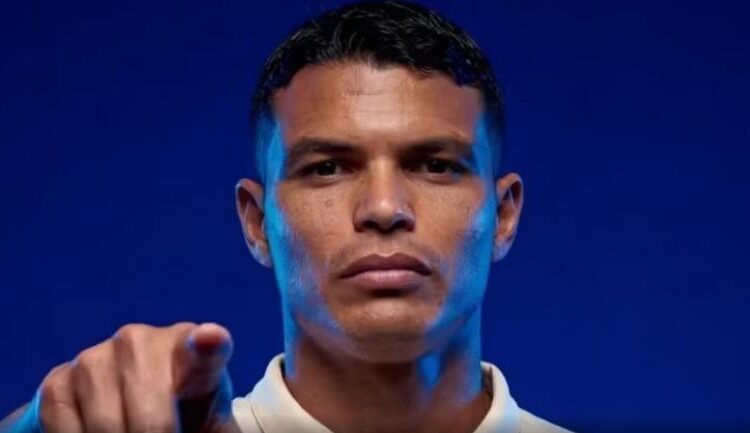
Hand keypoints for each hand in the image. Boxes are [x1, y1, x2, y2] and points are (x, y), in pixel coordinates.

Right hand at [4, 322, 240, 432]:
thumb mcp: (211, 426)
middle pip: (151, 418)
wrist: (141, 418)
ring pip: (106, 427)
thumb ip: (212, 427)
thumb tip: (201, 391)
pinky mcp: (58, 380)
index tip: (211, 339)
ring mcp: (96, 357)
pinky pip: (65, 429)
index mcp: (193, 351)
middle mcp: (142, 341)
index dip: (209, 343)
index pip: (206, 346)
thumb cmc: (186, 421)